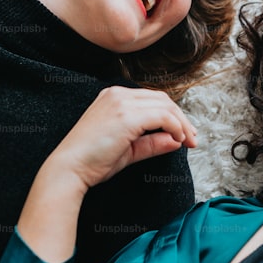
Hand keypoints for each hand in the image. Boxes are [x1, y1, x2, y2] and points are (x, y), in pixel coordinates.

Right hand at [47, 86, 197, 191]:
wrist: (70, 169)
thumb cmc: (93, 161)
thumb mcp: (128, 149)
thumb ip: (152, 142)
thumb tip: (176, 139)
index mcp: (113, 97)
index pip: (152, 99)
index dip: (172, 115)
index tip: (184, 134)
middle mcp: (118, 94)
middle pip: (162, 99)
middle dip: (181, 118)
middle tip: (192, 138)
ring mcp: (121, 102)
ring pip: (165, 105)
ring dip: (181, 123)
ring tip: (188, 141)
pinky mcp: (127, 115)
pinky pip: (162, 116)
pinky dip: (175, 127)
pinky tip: (178, 140)